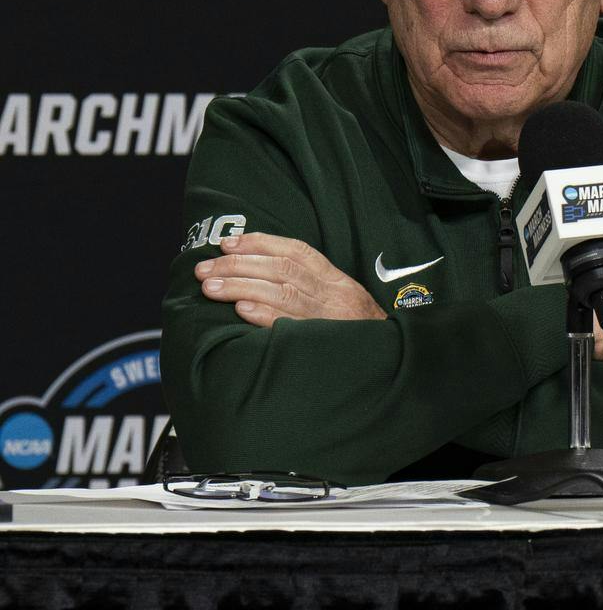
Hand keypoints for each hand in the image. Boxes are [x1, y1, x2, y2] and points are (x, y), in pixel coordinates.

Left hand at [196, 232, 386, 325]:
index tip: (229, 243)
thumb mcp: (343, 305)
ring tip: (209, 287)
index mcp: (338, 281)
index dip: (261, 243)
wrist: (392, 366)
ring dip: (240, 285)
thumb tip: (262, 278)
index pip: (298, 251)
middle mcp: (334, 295)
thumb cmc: (357, 337)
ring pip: (282, 291)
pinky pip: (290, 324)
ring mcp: (329, 319)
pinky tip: (240, 309)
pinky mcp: (322, 343)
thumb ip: (312, 290)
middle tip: (204, 269)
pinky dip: (264, 313)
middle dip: (239, 265)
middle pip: (283, 269)